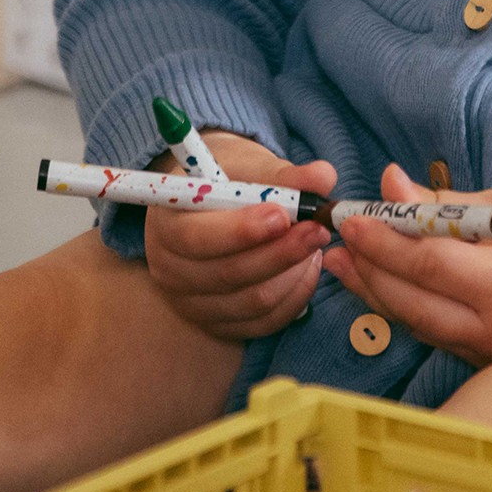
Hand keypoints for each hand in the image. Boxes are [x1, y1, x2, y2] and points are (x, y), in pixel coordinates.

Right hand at [143, 131, 335, 342]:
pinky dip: (295, 296)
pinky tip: (308, 267)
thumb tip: (324, 177)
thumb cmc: (228, 181)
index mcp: (166, 223)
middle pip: (229, 274)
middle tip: (318, 229)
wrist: (214, 205)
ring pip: (253, 301)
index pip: (197, 237)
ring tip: (315, 242)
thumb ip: (284, 174)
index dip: (241, 231)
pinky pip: (264, 322)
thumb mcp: (248, 166)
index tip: (282, 215)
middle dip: (281, 252)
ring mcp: (192, 302)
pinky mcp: (217, 324)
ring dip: (293, 272)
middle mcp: (170, 269)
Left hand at [323, 163, 491, 365]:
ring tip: (345, 261)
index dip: (383, 243)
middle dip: (370, 269)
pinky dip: (403, 306)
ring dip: (376, 290)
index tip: (352, 220)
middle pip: (413, 304)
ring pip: (416, 324)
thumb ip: (438, 203)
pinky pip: (433, 333)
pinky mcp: (487, 361)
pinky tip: (378, 282)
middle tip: (341, 239)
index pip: (428, 266)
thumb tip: (387, 184)